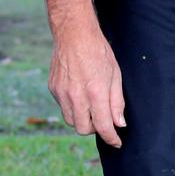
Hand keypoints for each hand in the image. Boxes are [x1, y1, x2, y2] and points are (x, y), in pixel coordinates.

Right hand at [49, 21, 125, 147]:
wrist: (74, 34)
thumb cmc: (99, 51)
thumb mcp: (115, 73)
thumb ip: (117, 101)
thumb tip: (119, 123)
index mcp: (95, 92)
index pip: (103, 126)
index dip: (111, 138)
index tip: (117, 142)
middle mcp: (76, 96)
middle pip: (84, 129)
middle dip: (95, 128)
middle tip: (103, 117)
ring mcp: (62, 94)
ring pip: (72, 121)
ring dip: (83, 119)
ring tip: (91, 103)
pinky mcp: (53, 89)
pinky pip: (63, 107)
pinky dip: (73, 107)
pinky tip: (79, 91)